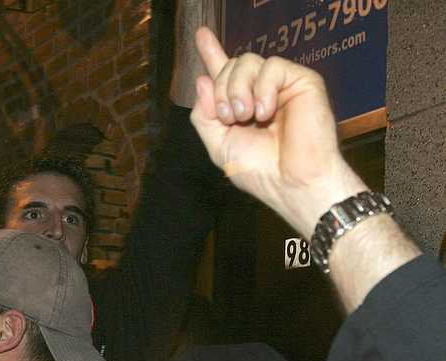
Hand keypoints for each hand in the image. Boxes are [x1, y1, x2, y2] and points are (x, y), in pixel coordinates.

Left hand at [190, 27, 362, 236]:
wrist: (289, 182)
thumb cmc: (259, 170)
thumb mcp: (218, 145)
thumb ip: (204, 115)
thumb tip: (202, 79)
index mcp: (241, 105)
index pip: (224, 73)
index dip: (212, 53)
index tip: (200, 34)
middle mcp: (261, 91)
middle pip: (231, 65)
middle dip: (221, 90)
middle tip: (229, 117)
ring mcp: (281, 85)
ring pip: (247, 61)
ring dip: (237, 89)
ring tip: (245, 117)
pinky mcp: (303, 81)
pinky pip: (272, 66)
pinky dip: (262, 89)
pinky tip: (265, 113)